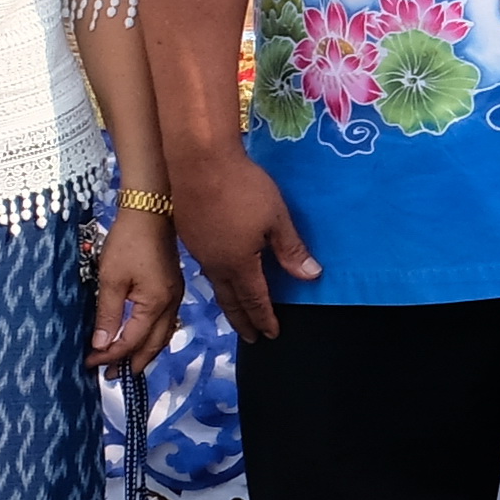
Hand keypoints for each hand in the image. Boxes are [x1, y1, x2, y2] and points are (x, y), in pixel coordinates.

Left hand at [89, 206, 180, 370]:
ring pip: (162, 335)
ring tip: (125, 365)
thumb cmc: (128, 242)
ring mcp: (175, 296)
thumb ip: (108, 314)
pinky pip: (165, 323)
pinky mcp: (173, 288)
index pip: (133, 341)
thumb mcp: (111, 279)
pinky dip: (151, 337)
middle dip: (132, 363)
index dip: (111, 355)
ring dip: (144, 352)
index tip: (91, 363)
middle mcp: (171, 304)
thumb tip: (101, 346)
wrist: (150, 211)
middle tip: (111, 377)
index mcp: (156, 304)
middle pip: (153, 345)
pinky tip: (141, 338)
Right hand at [168, 147, 318, 342]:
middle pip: (231, 300)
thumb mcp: (276, 218)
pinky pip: (206, 268)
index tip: (271, 335)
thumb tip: (310, 277)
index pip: (255, 300)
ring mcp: (198, 249)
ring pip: (216, 285)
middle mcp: (215, 264)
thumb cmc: (243, 188)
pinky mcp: (188, 233)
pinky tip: (220, 274)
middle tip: (252, 338)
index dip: (265, 318)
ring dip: (229, 302)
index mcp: (238, 264)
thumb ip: (291, 250)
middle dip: (243, 320)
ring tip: (237, 311)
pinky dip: (218, 281)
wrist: (198, 160)